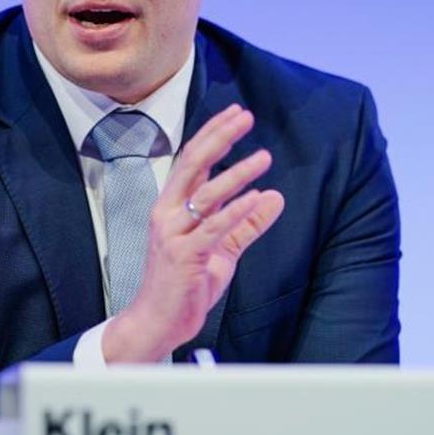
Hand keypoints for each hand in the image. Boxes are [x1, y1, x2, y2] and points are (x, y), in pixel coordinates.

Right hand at [102, 104, 285, 361]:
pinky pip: (213, 229)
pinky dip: (235, 211)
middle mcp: (167, 214)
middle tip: (245, 116)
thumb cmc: (186, 283)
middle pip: (193, 165)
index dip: (213, 134)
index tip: (236, 113)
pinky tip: (256, 196)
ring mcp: (173, 234)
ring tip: (264, 157)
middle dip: (219, 138)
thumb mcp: (222, 249)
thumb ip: (246, 224)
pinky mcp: (185, 257)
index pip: (192, 160)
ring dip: (236, 173)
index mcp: (171, 206)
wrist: (158, 321)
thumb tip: (275, 196)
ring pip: (206, 195)